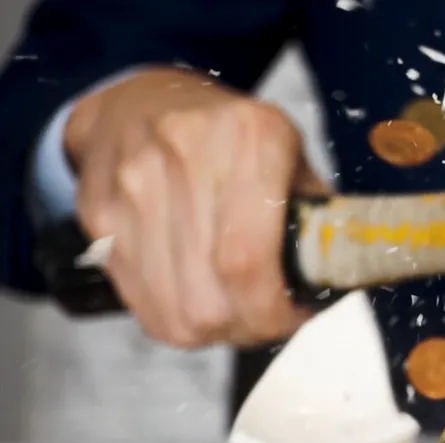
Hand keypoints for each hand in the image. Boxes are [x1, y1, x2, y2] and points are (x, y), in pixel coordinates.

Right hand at [66, 67, 324, 347]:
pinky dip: (177, 318)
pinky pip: (143, 304)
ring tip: (237, 312)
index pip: (248, 259)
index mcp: (250, 137)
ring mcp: (134, 189)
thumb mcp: (290, 153)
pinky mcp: (100, 219)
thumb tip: (338, 275)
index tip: (293, 315)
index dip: (272, 310)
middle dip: (249, 327)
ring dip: (214, 330)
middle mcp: (184, 157)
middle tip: (270, 320)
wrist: (140, 103)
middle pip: (210, 298)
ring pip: (176, 312)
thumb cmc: (230, 137)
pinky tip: (199, 298)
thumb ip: (318, 213)